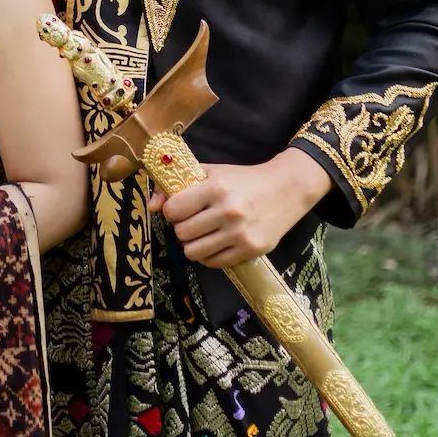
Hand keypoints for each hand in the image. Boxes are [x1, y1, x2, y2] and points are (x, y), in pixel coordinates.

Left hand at [152, 148, 331, 267]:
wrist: (285, 190)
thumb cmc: (243, 180)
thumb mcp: (211, 173)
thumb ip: (178, 185)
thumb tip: (151, 206)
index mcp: (216, 188)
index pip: (173, 210)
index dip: (172, 210)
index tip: (179, 208)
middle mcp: (228, 212)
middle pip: (182, 233)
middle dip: (182, 228)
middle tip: (193, 222)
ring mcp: (240, 234)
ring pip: (194, 252)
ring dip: (193, 244)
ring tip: (202, 234)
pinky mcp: (250, 250)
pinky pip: (213, 263)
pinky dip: (209, 255)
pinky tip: (215, 242)